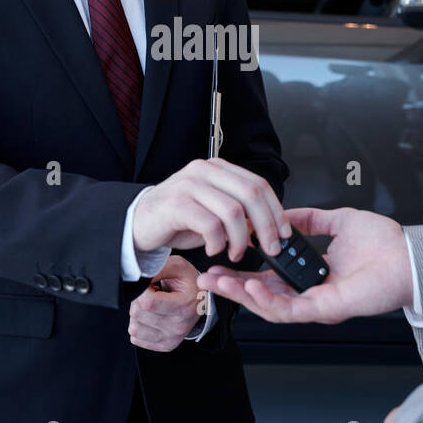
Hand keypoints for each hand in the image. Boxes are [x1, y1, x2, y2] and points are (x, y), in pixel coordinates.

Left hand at [128, 255, 206, 351]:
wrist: (201, 300)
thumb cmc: (189, 283)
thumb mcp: (178, 266)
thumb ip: (158, 268)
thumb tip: (139, 275)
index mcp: (184, 305)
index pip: (147, 302)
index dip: (142, 290)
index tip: (150, 285)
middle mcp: (179, 326)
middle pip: (137, 313)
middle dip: (138, 300)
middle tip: (152, 295)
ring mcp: (172, 338)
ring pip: (134, 328)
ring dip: (138, 314)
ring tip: (152, 306)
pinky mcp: (165, 346)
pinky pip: (136, 339)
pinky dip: (140, 326)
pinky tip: (151, 317)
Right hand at [132, 157, 289, 262]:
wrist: (137, 222)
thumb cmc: (177, 219)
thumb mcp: (212, 211)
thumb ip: (239, 213)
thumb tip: (270, 229)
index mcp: (218, 169)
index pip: (258, 184)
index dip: (276, 210)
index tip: (285, 232)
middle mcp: (204, 171)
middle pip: (251, 194)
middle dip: (266, 225)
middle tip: (271, 248)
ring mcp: (189, 185)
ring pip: (233, 211)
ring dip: (241, 239)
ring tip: (235, 253)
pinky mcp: (176, 205)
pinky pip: (210, 225)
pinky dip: (218, 243)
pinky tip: (213, 250)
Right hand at [196, 206, 412, 323]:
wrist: (409, 256)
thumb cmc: (385, 244)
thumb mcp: (338, 222)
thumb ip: (311, 220)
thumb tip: (286, 213)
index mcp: (311, 275)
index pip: (268, 276)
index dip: (242, 271)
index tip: (221, 259)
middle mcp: (310, 293)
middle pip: (262, 295)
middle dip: (231, 288)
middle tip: (205, 277)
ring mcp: (316, 304)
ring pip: (269, 306)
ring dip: (241, 295)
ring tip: (219, 282)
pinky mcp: (326, 309)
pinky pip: (290, 310)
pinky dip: (268, 301)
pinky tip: (251, 288)